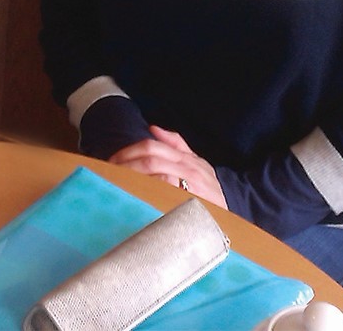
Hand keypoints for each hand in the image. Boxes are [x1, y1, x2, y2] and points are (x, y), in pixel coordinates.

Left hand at [109, 125, 226, 207]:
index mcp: (185, 159)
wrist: (234, 213)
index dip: (128, 152)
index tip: (111, 161)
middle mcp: (188, 170)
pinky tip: (135, 198)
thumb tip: (153, 128)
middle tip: (109, 172)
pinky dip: (149, 194)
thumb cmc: (209, 188)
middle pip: (151, 160)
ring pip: (157, 177)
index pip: (151, 148)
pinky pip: (167, 196)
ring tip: (116, 184)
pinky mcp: (191, 207)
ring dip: (134, 179)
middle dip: (126, 165)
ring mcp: (191, 189)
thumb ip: (175, 144)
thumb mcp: (196, 162)